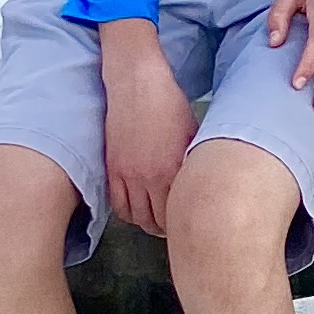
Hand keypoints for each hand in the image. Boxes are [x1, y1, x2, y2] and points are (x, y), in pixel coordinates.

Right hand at [100, 27, 196, 234]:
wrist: (138, 84)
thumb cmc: (170, 105)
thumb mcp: (192, 135)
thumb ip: (194, 164)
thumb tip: (201, 182)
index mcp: (173, 171)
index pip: (177, 214)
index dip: (183, 223)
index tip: (189, 224)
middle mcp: (149, 178)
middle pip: (156, 222)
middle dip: (165, 229)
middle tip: (172, 228)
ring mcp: (127, 174)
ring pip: (135, 217)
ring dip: (145, 223)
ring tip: (154, 221)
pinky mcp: (112, 168)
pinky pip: (117, 204)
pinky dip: (127, 212)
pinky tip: (136, 209)